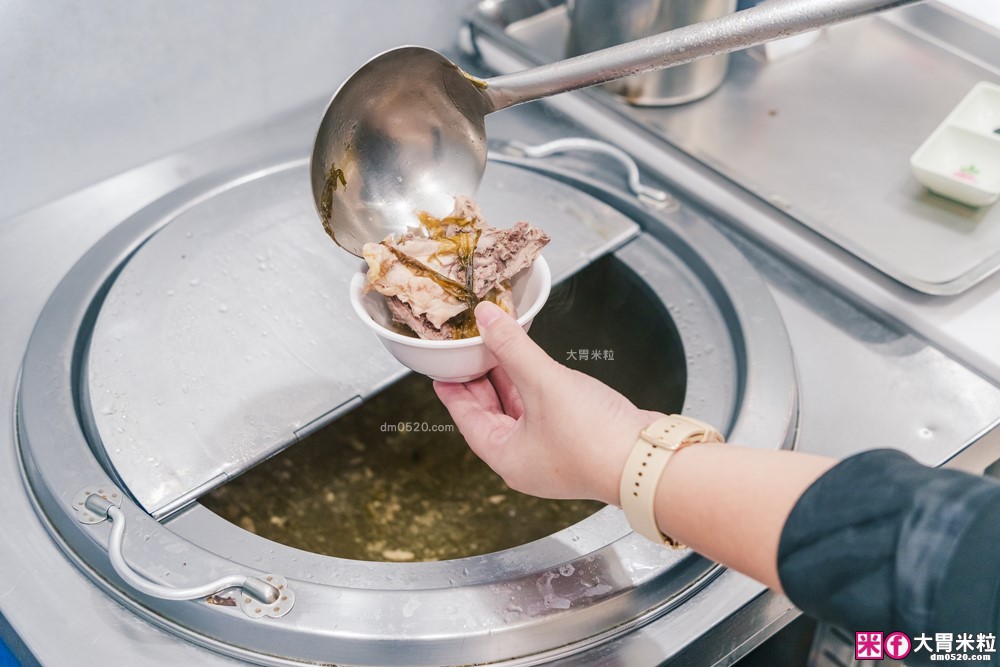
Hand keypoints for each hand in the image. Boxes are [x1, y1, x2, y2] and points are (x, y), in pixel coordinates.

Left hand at [434, 301, 662, 504]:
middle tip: (469, 355)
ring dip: (510, 383)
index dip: (454, 392)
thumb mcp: (542, 382)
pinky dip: (535, 389)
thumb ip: (512, 347)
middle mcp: (527, 461)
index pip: (468, 421)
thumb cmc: (594, 439)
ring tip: (498, 354)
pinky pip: (544, 412)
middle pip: (492, 416)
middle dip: (482, 383)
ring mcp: (553, 454)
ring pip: (520, 413)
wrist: (647, 459)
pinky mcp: (577, 443)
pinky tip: (537, 369)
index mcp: (507, 458)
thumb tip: (486, 318)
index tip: (443, 373)